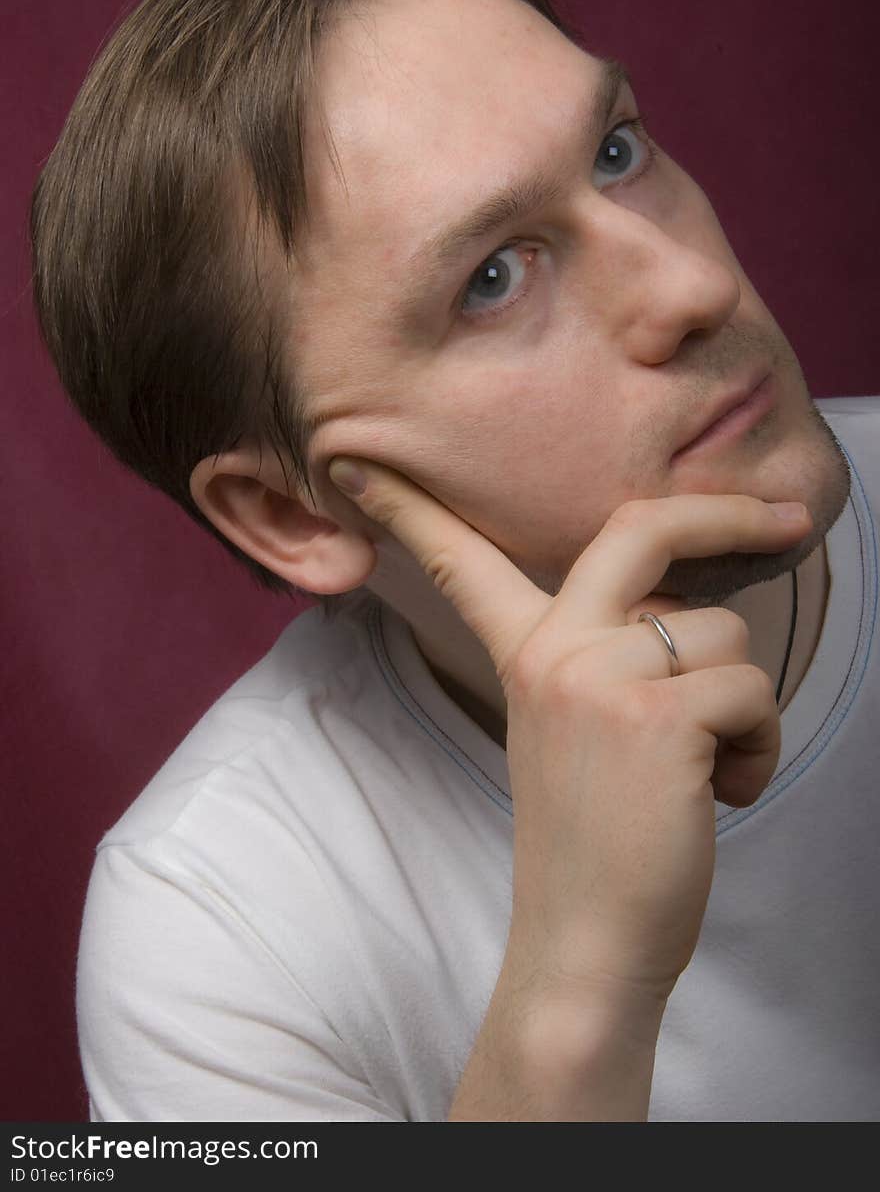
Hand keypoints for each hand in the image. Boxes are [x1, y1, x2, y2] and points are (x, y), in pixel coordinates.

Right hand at [328, 459, 810, 1006]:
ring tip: (702, 770)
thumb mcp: (572, 731)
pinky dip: (759, 747)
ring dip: (743, 706)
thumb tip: (681, 612)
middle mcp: (555, 649)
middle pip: (642, 526)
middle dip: (724, 511)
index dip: (413, 507)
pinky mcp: (659, 716)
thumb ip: (605, 659)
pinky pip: (753, 692)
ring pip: (728, 635)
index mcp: (525, 653)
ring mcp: (601, 677)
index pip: (461, 561)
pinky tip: (720, 794)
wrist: (586, 947)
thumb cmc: (596, 842)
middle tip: (783, 519)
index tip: (358, 462)